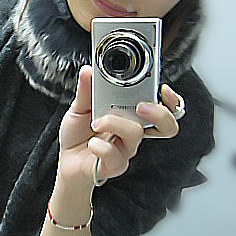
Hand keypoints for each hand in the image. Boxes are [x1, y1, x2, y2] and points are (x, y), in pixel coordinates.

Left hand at [58, 66, 181, 185]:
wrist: (65, 160)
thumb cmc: (78, 135)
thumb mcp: (79, 108)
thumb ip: (86, 91)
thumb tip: (88, 70)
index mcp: (130, 116)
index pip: (162, 108)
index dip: (170, 100)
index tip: (162, 88)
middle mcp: (132, 132)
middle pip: (166, 126)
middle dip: (159, 112)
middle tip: (139, 107)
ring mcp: (125, 149)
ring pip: (136, 134)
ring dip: (115, 123)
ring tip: (97, 122)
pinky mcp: (114, 165)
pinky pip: (115, 157)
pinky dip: (101, 147)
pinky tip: (91, 143)